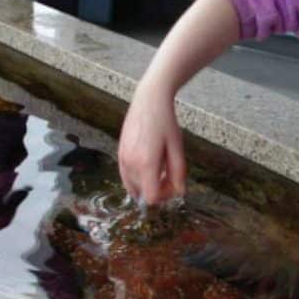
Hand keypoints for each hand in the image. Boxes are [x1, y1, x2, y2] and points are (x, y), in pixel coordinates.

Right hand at [117, 81, 186, 204]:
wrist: (149, 101)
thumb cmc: (166, 122)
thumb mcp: (177, 148)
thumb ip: (178, 173)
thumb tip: (179, 192)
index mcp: (146, 163)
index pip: (151, 197)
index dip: (164, 196)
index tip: (173, 184)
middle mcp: (130, 164)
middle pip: (143, 193)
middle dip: (158, 189)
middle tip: (170, 174)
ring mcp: (122, 159)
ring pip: (134, 187)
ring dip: (147, 183)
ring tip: (160, 167)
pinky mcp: (119, 154)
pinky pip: (126, 177)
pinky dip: (138, 178)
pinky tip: (148, 164)